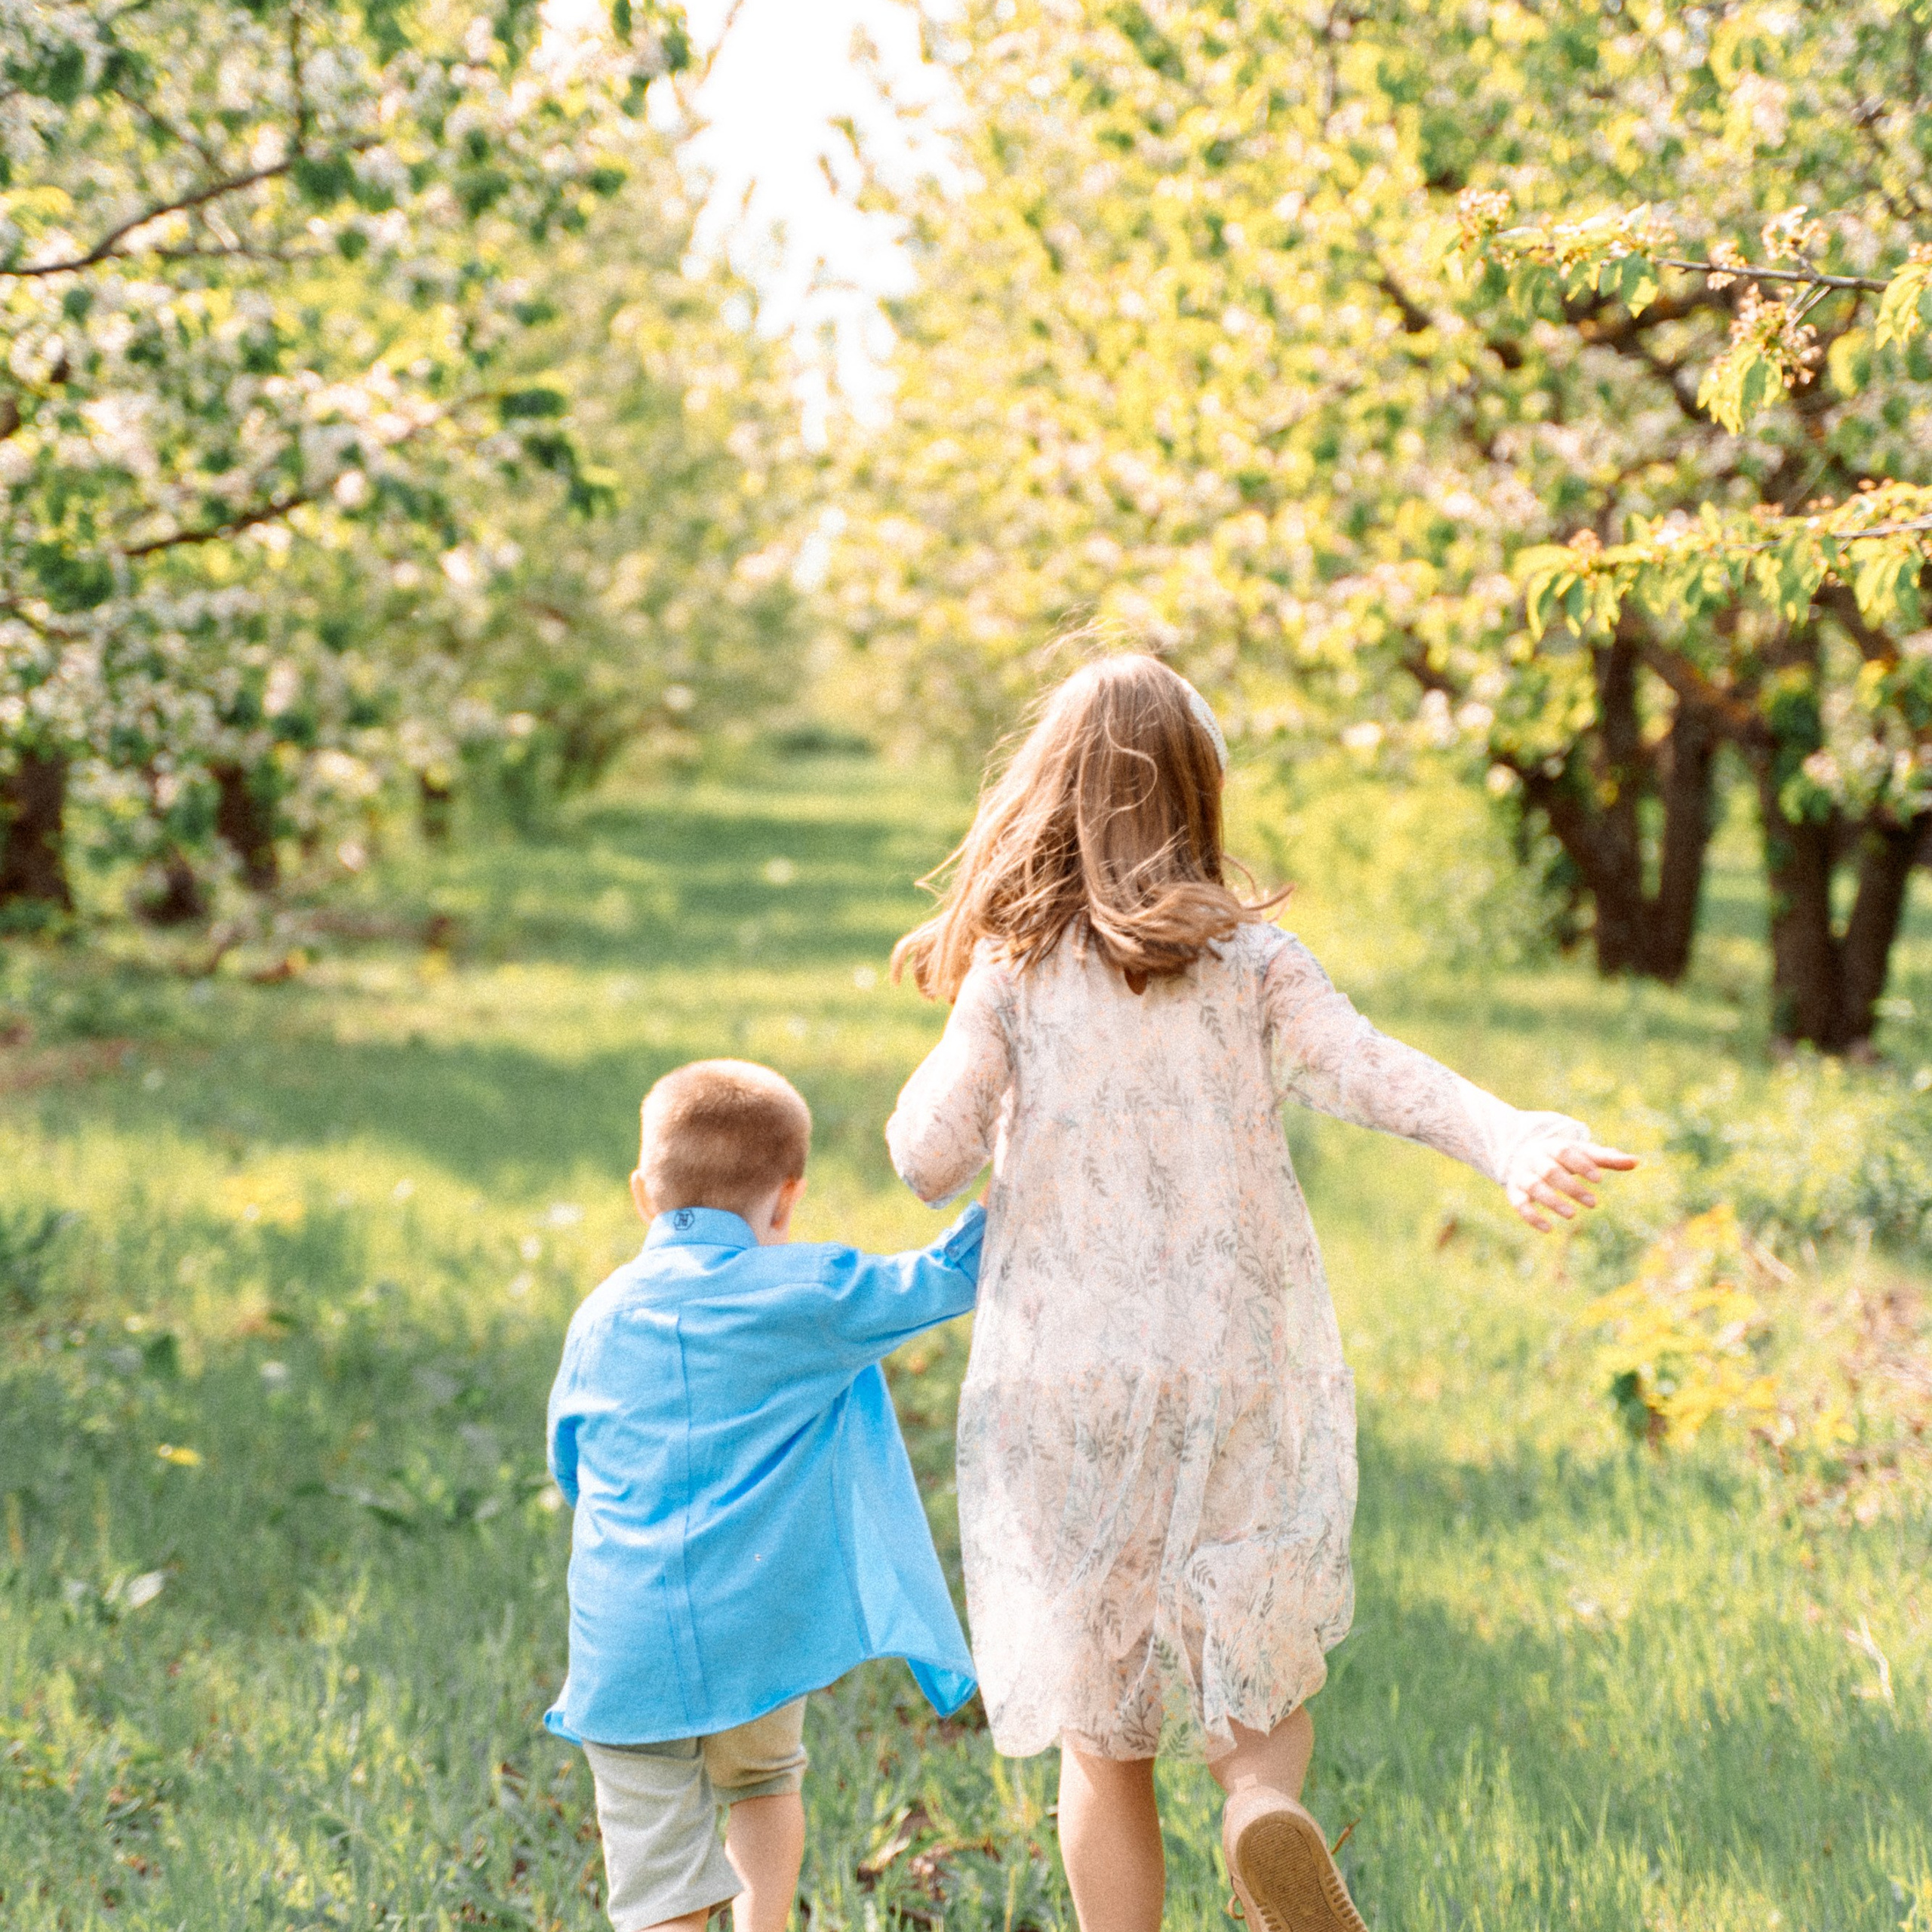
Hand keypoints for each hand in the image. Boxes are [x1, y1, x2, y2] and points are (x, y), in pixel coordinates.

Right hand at [1509, 1141, 1638, 1232]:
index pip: (1565, 1153)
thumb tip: (1637, 1162)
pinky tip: (1548, 1229)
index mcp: (1552, 1146)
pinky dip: (1531, 1217)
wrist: (1520, 1154)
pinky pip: (1519, 1204)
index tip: (1599, 1179)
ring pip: (1534, 1187)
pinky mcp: (1514, 1192)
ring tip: (1572, 1215)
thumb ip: (1607, 1158)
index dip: (1581, 1165)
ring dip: (1552, 1202)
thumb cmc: (1561, 1156)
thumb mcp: (1581, 1153)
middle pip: (1550, 1171)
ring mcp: (1522, 1175)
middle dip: (1571, 1187)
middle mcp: (1534, 1159)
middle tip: (1594, 1203)